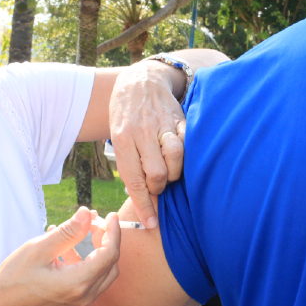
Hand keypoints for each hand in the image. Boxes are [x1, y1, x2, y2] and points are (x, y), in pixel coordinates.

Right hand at [0, 208, 120, 305]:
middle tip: (95, 221)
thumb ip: (67, 232)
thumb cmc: (14, 278)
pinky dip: (85, 260)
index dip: (113, 232)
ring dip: (97, 249)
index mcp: (77, 283)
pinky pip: (90, 279)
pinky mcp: (74, 301)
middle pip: (110, 264)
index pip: (109, 254)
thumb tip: (87, 213)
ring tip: (82, 228)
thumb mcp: (39, 248)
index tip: (111, 215)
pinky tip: (66, 247)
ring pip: (102, 272)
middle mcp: (84, 296)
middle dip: (106, 240)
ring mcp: (80, 302)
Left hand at [110, 49, 229, 229]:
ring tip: (168, 171)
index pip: (134, 180)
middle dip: (158, 187)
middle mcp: (142, 132)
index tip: (151, 224)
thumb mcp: (117, 136)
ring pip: (175, 158)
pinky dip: (186, 155)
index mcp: (122, 140)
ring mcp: (162, 125)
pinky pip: (188, 143)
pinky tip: (180, 156)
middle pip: (157, 173)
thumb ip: (129, 162)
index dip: (143, 205)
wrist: (139, 81)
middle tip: (156, 184)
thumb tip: (139, 195)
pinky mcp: (179, 119)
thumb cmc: (126, 115)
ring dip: (174, 172)